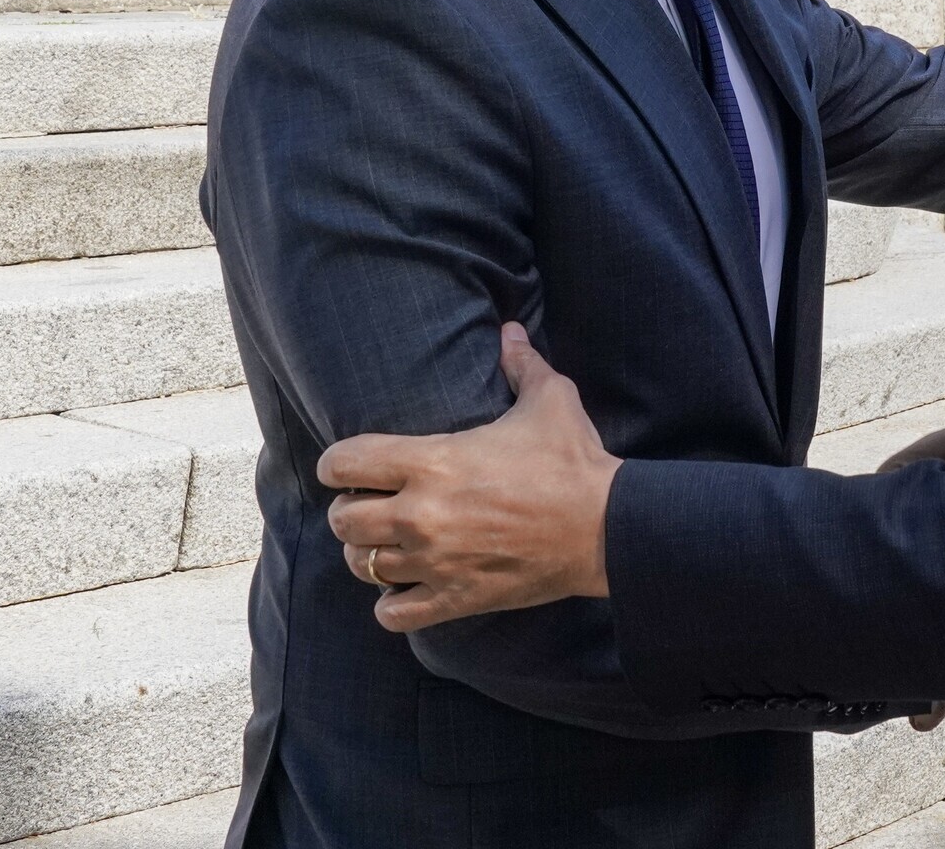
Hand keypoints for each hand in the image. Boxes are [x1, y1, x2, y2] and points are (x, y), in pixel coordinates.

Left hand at [319, 324, 619, 631]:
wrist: (607, 527)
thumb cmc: (573, 461)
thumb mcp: (551, 400)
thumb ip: (521, 363)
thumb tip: (510, 331)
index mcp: (432, 460)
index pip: (343, 463)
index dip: (337, 463)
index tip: (350, 465)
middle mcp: (421, 513)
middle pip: (342, 520)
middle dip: (351, 510)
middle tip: (373, 505)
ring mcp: (435, 561)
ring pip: (362, 565)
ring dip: (370, 554)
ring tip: (389, 544)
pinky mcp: (455, 598)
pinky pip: (392, 613)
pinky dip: (393, 602)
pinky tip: (409, 585)